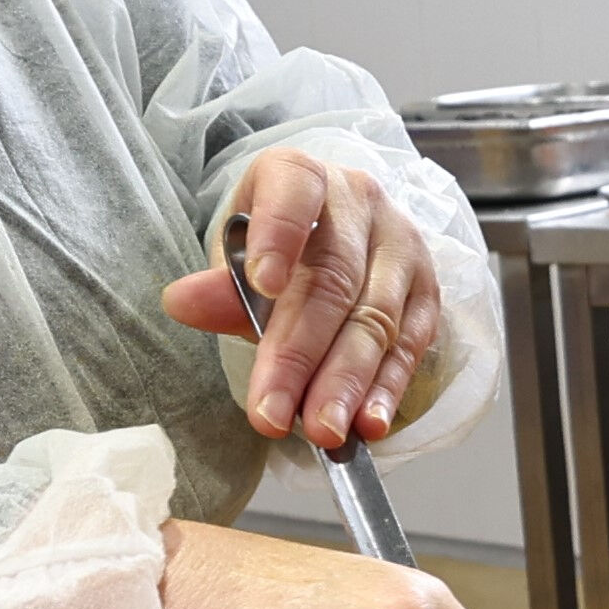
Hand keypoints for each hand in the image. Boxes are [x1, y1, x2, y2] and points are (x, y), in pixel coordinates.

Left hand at [168, 146, 438, 453]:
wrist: (338, 231)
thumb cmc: (278, 245)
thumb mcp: (239, 253)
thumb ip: (222, 286)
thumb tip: (182, 303)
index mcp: (302, 177)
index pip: (294, 193)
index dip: (280, 235)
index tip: (263, 285)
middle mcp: (360, 202)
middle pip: (333, 279)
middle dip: (301, 354)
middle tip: (273, 413)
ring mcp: (401, 245)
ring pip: (376, 318)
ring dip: (346, 382)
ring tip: (322, 431)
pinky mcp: (426, 289)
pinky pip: (410, 343)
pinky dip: (388, 388)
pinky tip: (369, 423)